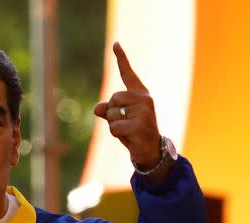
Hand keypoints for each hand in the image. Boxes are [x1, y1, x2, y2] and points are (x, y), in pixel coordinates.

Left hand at [94, 42, 161, 169]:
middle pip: (112, 99)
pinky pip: (114, 127)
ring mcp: (143, 112)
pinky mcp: (140, 125)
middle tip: (126, 124)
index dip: (121, 59)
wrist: (151, 151)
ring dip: (114, 125)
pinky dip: (117, 134)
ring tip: (129, 131)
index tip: (115, 44)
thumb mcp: (119, 119)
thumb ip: (107, 110)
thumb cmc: (134, 132)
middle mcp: (144, 99)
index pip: (128, 75)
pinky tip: (130, 137)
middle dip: (112, 114)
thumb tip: (98, 108)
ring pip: (112, 114)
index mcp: (140, 94)